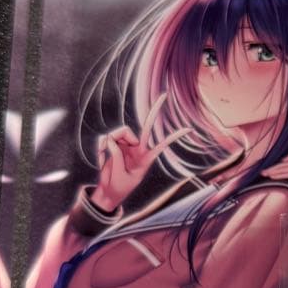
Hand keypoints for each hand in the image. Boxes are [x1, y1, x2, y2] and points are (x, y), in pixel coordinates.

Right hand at [89, 94, 192, 212]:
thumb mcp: (120, 174)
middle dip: (155, 111)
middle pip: (147, 126)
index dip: (173, 137)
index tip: (188, 129)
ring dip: (110, 141)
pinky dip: (101, 146)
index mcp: (146, 158)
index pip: (162, 144)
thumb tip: (111, 138)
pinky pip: (107, 138)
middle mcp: (138, 148)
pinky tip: (100, 156)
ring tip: (103, 155)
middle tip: (164, 96)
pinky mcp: (114, 145)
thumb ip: (116, 155)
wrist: (109, 192)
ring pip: (120, 132)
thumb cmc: (119, 187)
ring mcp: (127, 145)